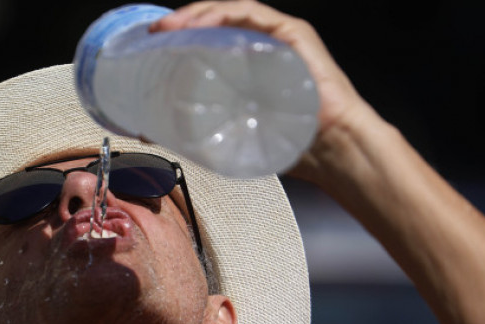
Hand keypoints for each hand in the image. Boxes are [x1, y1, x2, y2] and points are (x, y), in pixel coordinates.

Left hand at [150, 0, 377, 182]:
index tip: (153, 43)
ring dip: (197, 14)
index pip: (209, 39)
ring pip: (231, 12)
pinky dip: (224, 14)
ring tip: (171, 26)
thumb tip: (151, 134)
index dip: (180, 36)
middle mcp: (261, 46)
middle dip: (182, 22)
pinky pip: (253, 14)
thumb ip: (202, 130)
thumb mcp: (235, 134)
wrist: (332, 149)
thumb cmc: (290, 144)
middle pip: (216, 23)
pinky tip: (202, 23)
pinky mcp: (293, 34)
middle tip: (155, 32)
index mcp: (247, 66)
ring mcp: (277, 37)